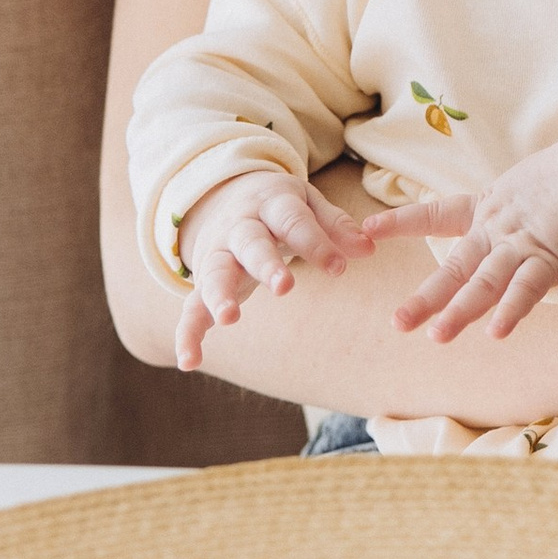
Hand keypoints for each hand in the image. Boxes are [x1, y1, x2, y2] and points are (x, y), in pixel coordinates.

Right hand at [174, 171, 370, 372]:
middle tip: (285, 286)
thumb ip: (336, 226)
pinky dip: (187, 333)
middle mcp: (240, 228)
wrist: (224, 196)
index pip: (294, 222)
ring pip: (215, 273)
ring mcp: (217, 255)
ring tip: (229, 319)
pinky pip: (190, 308)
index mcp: (271, 204)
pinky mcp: (202, 282)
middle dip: (266, 264)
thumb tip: (370, 248)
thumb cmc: (279, 207)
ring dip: (220, 295)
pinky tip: (189, 362)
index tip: (339, 267)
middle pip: (251, 244)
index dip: (316, 244)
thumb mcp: (308, 204)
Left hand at [365, 143, 557, 342]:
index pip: (436, 213)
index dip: (401, 221)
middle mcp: (497, 230)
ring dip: (460, 311)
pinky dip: (512, 309)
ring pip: (483, 282)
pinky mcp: (550, 257)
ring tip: (436, 336)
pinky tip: (496, 332)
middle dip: (426, 297)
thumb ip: (517, 211)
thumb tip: (516, 224)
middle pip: (455, 267)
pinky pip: (527, 287)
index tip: (368, 228)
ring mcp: (522, 245)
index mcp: (489, 208)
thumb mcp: (531, 189)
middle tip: (399, 323)